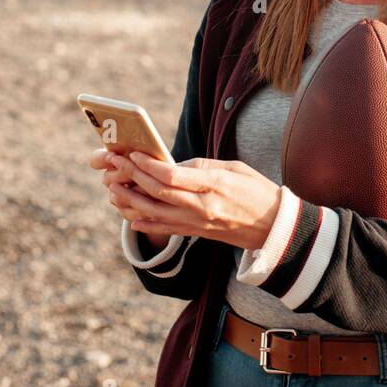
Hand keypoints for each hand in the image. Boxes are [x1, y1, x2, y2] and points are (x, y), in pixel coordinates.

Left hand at [100, 150, 282, 251]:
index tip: (133, 153)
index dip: (148, 164)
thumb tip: (171, 164)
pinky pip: (164, 229)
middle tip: (115, 162)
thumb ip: (201, 166)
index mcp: (213, 184)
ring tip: (114, 188)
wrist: (273, 227)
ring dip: (130, 200)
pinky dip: (145, 223)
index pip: (172, 174)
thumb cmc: (256, 191)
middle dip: (132, 176)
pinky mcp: (196, 234)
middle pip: (158, 192)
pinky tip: (130, 217)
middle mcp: (202, 206)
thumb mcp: (233, 168)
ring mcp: (197, 223)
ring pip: (154, 212)